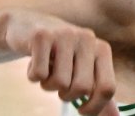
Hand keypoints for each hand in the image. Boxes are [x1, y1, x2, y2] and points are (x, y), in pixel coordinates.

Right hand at [3, 9, 117, 114]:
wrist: (27, 26)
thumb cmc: (60, 54)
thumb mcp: (82, 68)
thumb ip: (98, 91)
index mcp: (101, 49)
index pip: (107, 88)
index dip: (95, 107)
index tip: (82, 110)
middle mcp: (87, 38)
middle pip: (82, 88)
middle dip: (67, 95)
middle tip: (60, 85)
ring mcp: (64, 34)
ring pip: (60, 83)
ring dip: (48, 85)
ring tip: (46, 71)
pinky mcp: (41, 35)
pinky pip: (39, 74)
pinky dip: (33, 76)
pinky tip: (33, 62)